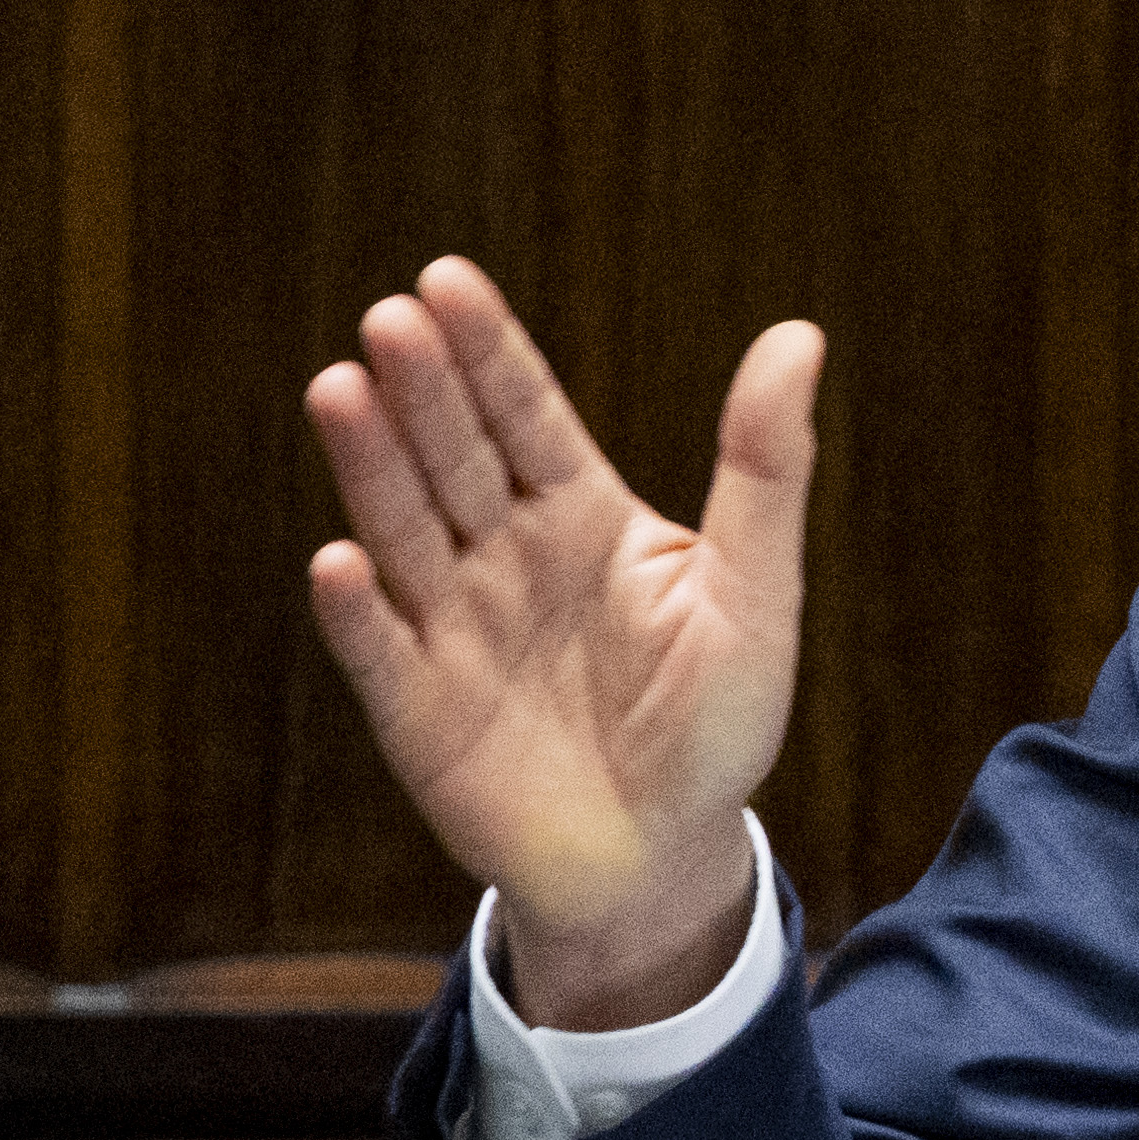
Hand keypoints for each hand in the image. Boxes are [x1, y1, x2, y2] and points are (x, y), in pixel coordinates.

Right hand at [302, 258, 823, 1024]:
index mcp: (583, 517)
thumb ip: (764, 469)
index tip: (446, 281)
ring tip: (340, 390)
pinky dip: (357, 613)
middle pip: (454, 457)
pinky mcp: (419, 711)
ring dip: (371, 467)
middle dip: (422, 390)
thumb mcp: (756, 593)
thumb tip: (798, 336)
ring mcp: (453, 628)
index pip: (525, 416)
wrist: (667, 858)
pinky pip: (381, 652)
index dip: (487, 352)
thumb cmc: (717, 725)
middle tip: (390, 319)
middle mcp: (504, 558)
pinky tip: (339, 562)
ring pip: (404, 531)